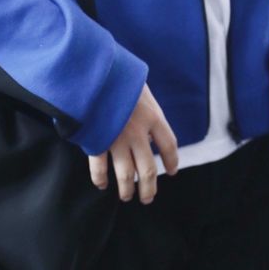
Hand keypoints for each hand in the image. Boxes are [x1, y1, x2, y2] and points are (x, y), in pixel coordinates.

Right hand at [88, 82, 178, 204]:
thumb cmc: (121, 77)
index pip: (169, 146)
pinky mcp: (97, 141)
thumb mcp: (142, 90)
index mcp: (153, 117)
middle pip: (149, 169)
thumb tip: (152, 129)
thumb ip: (148, 111)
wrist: (96, 72)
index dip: (172, 161)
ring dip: (127, 189)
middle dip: (149, 188)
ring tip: (127, 196)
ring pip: (126, 174)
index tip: (172, 171)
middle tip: (148, 198)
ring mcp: (117, 139)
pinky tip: (102, 185)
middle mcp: (138, 132)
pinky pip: (99, 168)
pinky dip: (100, 179)